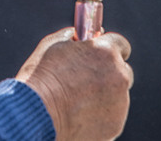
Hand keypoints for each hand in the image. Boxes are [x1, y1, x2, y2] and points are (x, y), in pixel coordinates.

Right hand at [16, 28, 132, 140]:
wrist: (37, 114)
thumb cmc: (42, 77)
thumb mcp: (54, 46)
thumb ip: (72, 38)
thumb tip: (78, 36)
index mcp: (106, 52)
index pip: (121, 44)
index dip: (110, 49)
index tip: (101, 55)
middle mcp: (119, 76)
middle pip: (123, 72)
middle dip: (109, 74)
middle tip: (87, 80)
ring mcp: (120, 103)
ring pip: (117, 96)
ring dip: (104, 95)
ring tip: (77, 101)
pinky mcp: (115, 125)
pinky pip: (111, 116)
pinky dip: (100, 115)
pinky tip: (79, 115)